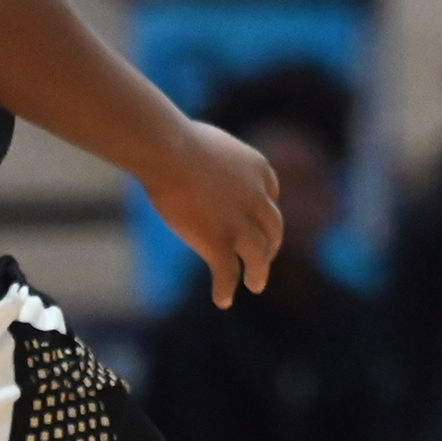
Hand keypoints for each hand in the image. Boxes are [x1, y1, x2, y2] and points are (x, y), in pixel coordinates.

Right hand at [142, 120, 283, 307]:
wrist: (170, 151)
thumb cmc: (178, 140)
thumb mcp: (209, 143)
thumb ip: (214, 159)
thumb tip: (197, 158)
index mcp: (258, 169)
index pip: (271, 195)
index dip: (266, 213)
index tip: (261, 225)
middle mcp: (257, 197)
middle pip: (272, 228)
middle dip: (270, 246)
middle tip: (265, 259)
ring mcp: (240, 222)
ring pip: (258, 256)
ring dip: (258, 272)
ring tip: (256, 285)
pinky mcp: (219, 241)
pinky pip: (227, 273)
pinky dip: (226, 288)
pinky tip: (222, 300)